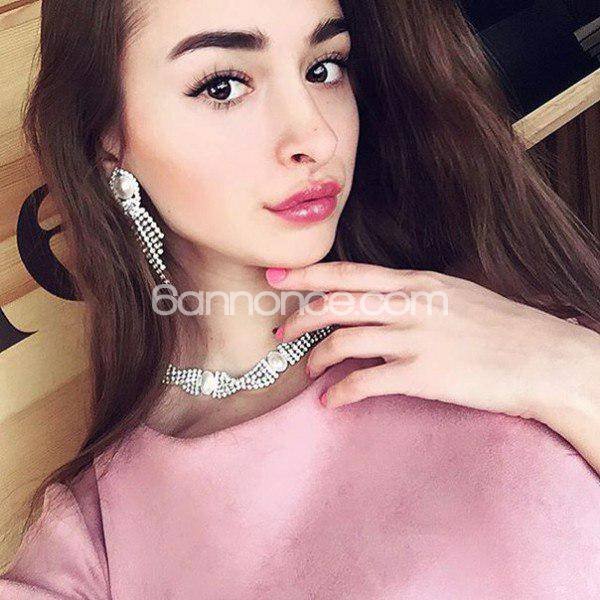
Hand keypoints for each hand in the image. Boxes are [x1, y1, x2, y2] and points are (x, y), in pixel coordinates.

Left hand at [265, 262, 598, 424]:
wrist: (542, 357)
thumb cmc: (500, 325)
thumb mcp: (453, 294)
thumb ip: (412, 295)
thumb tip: (376, 303)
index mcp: (416, 283)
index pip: (349, 272)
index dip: (307, 274)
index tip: (278, 277)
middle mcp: (410, 305)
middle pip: (336, 303)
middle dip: (299, 316)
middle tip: (279, 332)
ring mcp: (415, 339)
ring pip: (344, 342)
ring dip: (316, 357)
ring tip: (308, 371)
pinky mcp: (423, 376)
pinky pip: (365, 383)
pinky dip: (341, 393)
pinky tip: (332, 402)